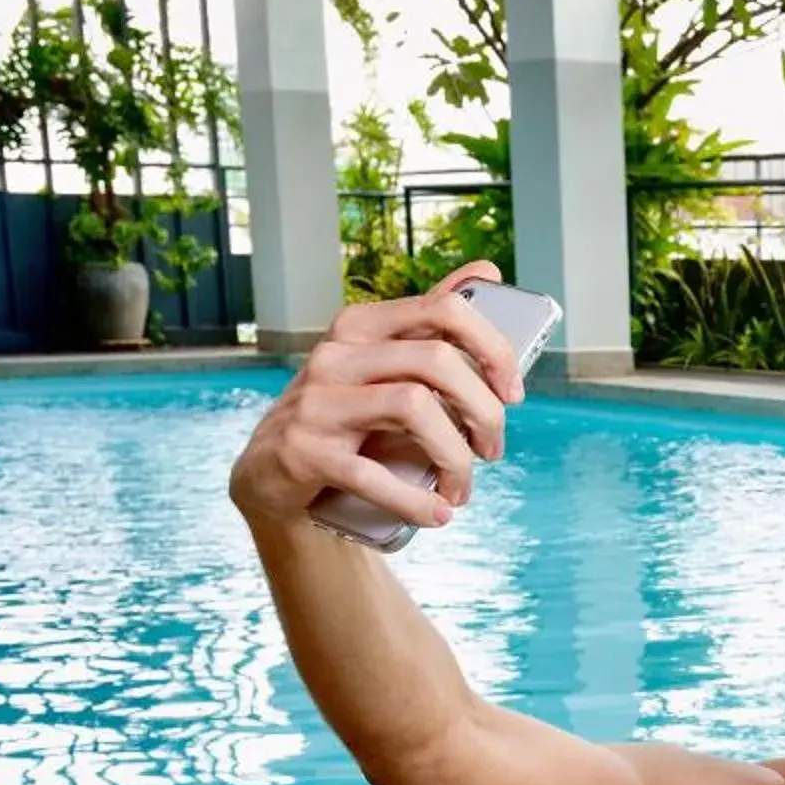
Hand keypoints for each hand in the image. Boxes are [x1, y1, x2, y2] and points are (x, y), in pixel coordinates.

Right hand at [228, 262, 527, 532]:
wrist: (271, 474)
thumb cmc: (345, 419)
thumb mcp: (383, 366)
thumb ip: (430, 324)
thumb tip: (487, 270)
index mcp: (362, 326)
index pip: (444, 309)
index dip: (493, 347)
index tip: (513, 392)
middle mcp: (336, 355)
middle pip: (437, 361)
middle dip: (484, 411)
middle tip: (492, 449)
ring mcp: (316, 402)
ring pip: (414, 407)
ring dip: (456, 457)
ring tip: (462, 488)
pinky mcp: (304, 451)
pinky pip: (374, 474)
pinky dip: (416, 500)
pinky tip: (437, 514)